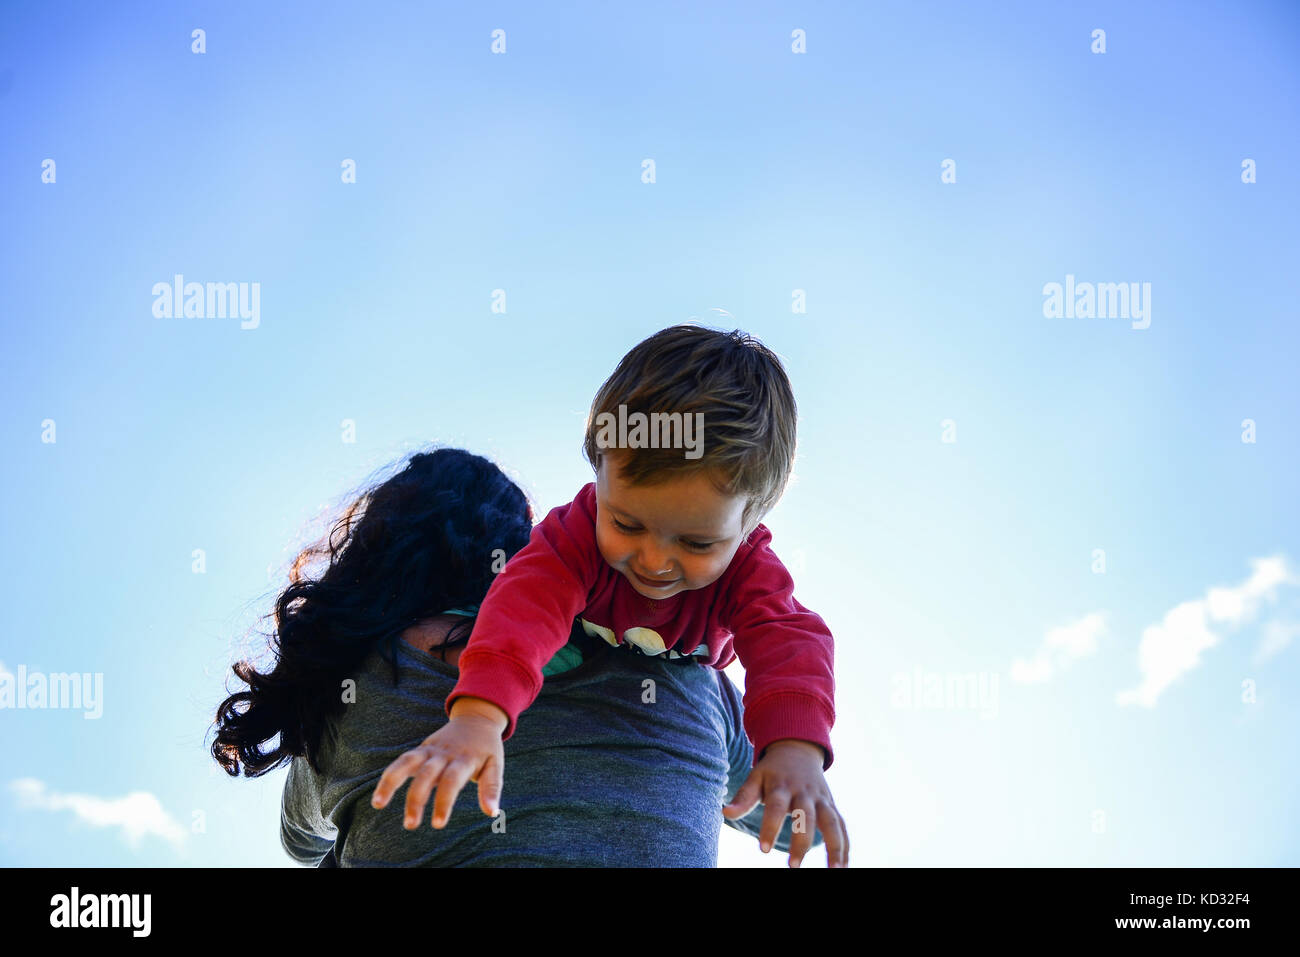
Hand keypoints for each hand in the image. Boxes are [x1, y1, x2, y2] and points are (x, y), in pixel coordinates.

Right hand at [370, 697, 507, 828]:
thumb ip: (492, 788)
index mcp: (464, 759)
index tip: (438, 824)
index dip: (444, 802)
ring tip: (377, 804)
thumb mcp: (495, 765)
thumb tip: (491, 813)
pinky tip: (379, 797)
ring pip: (406, 762)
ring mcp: (430, 750)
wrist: (476, 719)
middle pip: (426, 775)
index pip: (451, 782)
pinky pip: (402, 761)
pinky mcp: (421, 749)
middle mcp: (444, 754)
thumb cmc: (486, 748)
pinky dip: (389, 776)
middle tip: (410, 825)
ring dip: (390, 782)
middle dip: (416, 799)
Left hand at [722, 739, 847, 867]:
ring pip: (831, 822)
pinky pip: (842, 826)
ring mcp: (821, 799)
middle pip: (806, 817)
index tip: (763, 849)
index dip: (770, 827)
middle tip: (793, 866)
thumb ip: (743, 797)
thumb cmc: (772, 771)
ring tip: (835, 871)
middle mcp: (804, 793)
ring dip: (835, 846)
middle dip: (801, 841)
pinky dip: (845, 845)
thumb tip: (725, 813)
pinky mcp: (832, 805)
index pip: (775, 807)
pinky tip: (844, 866)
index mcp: (781, 786)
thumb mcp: (756, 778)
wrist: (797, 749)